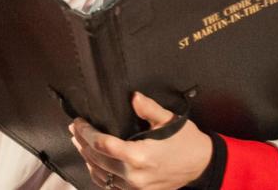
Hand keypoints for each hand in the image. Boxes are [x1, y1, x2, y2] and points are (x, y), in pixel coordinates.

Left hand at [70, 92, 212, 189]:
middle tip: (75, 129)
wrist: (202, 165)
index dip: (86, 133)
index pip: (103, 145)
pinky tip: (94, 163)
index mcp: (140, 156)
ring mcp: (136, 187)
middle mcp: (134, 175)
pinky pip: (110, 187)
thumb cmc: (186, 141)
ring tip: (80, 144)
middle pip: (97, 160)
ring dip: (87, 159)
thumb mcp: (168, 119)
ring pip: (100, 175)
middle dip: (83, 143)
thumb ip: (148, 108)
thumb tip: (133, 97)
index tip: (79, 122)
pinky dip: (99, 175)